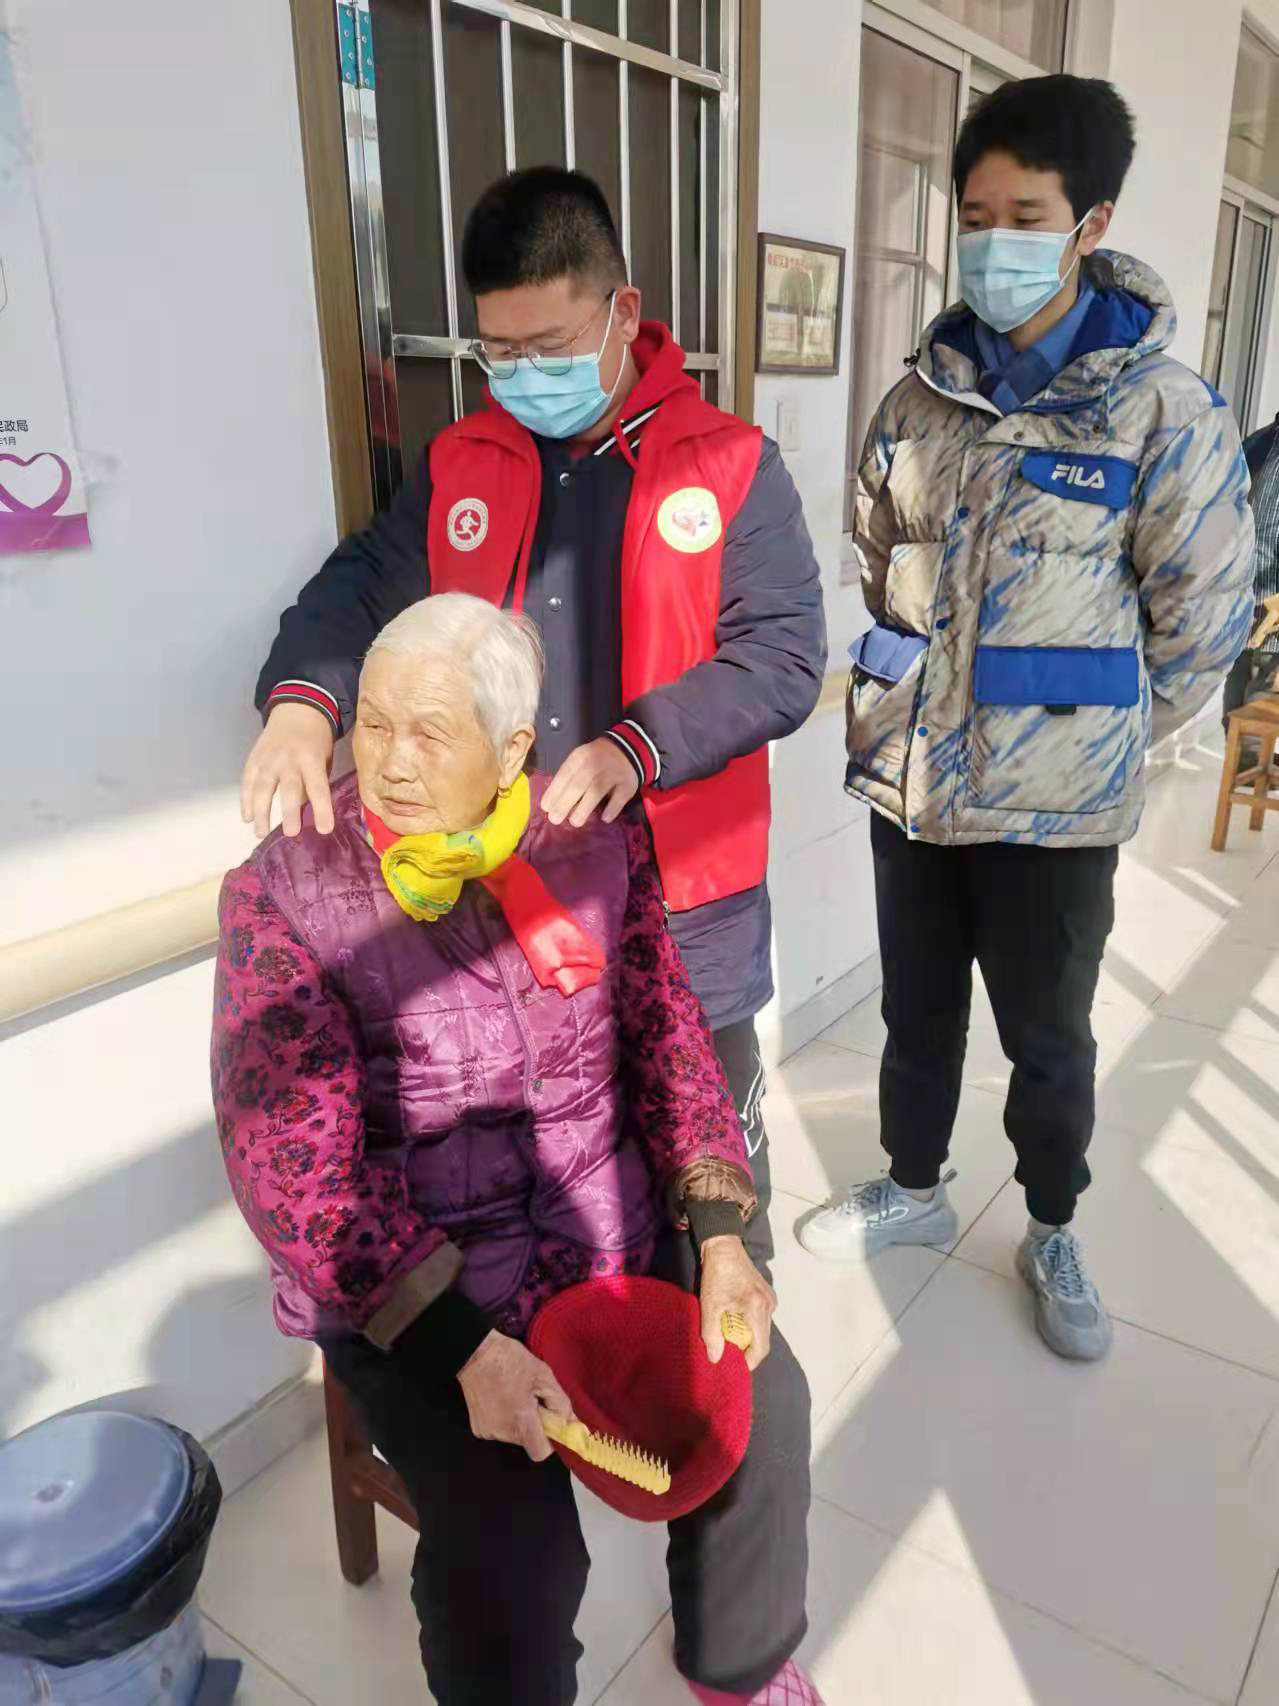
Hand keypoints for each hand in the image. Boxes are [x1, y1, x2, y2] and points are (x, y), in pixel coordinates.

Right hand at [241, 702, 335, 839]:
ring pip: (262, 787)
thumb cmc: (316, 741)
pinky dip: (245, 800)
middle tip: (291, 833)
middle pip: (288, 788)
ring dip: (261, 812)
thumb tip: (310, 813)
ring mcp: (268, 759)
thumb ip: (316, 781)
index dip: (321, 809)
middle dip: (289, 812)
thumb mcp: (324, 758)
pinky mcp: (254, 759)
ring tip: (261, 833)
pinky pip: (247, 781)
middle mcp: (288, 759)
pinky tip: (247, 817)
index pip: (318, 787)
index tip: (325, 830)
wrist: (296, 710)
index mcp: (311, 758)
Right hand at [457, 1330, 575, 1461]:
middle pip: (528, 1442)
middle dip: (535, 1425)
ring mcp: (487, 1432)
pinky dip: (505, 1419)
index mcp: (520, 1422)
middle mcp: (502, 1433)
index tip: (552, 1423)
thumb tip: (573, 1424)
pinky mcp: (477, 1428)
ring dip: (520, 1421)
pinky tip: (502, 1398)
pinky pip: (500, 1430)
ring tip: (515, 1395)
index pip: (540, 1452)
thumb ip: (561, 1404)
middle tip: (533, 1399)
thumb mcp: (544, 1376)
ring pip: (514, 1436)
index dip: (550, 1441)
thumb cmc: (511, 1361)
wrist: (475, 1352)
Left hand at [542, 737, 640, 827]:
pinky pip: (619, 797)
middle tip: (555, 819)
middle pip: (578, 785)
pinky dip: (612, 808)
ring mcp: (613, 773)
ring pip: (597, 791)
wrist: (627, 747)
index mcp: (580, 757)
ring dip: (585, 808)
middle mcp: (596, 764)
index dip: (554, 791)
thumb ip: (569, 776)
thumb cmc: (596, 759)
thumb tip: (553, 801)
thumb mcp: (580, 759)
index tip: (545, 807)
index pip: (564, 774)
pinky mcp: (628, 783)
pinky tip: (605, 818)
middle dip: (564, 803)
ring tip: (575, 822)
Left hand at [697, 1236, 774, 1372]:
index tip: (734, 1366)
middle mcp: (769, 1305)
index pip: (760, 1347)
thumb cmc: (716, 1275)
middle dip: (746, 1349)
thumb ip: (712, 1334)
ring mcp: (770, 1299)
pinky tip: (734, 1322)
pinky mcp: (766, 1294)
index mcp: (757, 1309)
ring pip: (761, 1329)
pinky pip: (761, 1318)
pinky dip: (749, 1325)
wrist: (723, 1247)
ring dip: (747, 1336)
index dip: (749, 1361)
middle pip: (762, 1339)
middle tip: (728, 1353)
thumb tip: (715, 1359)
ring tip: (728, 1337)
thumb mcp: (710, 1305)